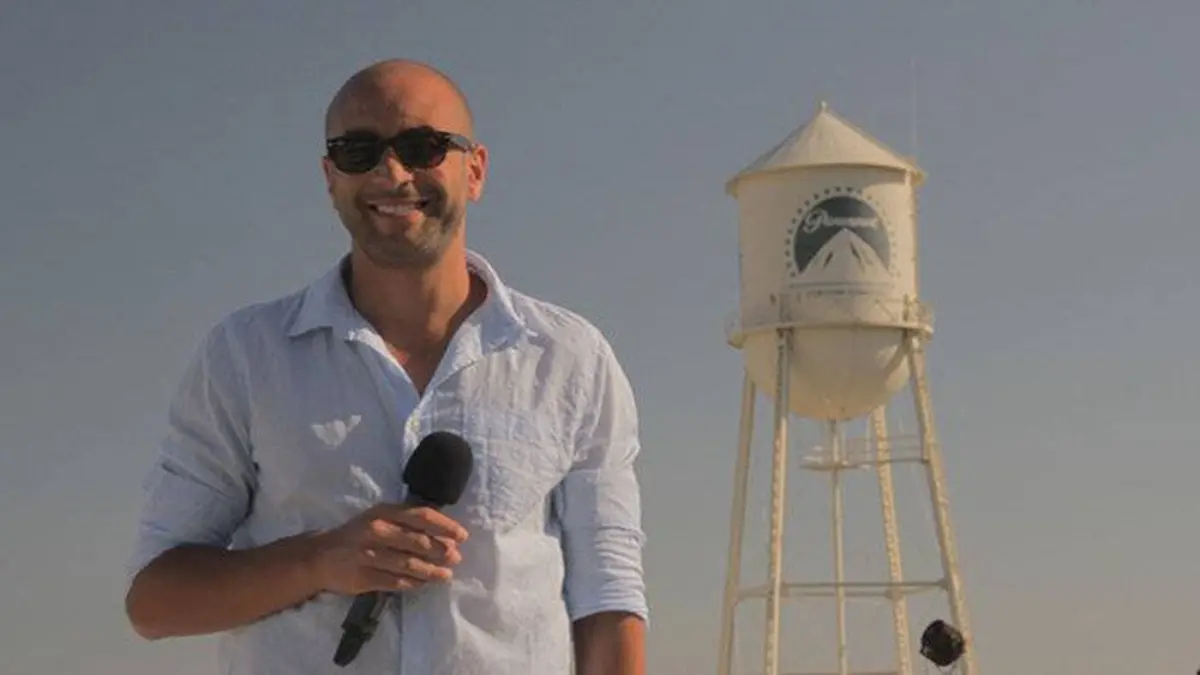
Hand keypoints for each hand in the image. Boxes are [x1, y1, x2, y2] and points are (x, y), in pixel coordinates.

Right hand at [309, 503, 468, 595]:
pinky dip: (413, 583)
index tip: (462, 536)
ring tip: (445, 575)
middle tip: (455, 558)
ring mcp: (369, 555)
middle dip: (441, 551)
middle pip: (418, 542)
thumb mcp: (380, 518)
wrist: (320, 556)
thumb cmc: (359, 534)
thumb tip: (446, 538)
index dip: (444, 526)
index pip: (421, 516)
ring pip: (409, 565)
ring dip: (431, 571)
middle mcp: (377, 531)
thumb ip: (408, 524)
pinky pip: (395, 582)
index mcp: (384, 512)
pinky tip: (423, 583)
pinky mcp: (363, 577)